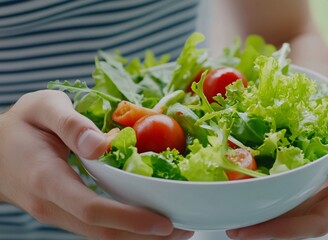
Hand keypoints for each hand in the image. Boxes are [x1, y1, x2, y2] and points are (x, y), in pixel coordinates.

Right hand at [0, 90, 193, 239]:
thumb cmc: (21, 124)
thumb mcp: (42, 107)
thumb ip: (70, 123)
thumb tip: (101, 144)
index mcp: (46, 179)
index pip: (92, 209)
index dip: (130, 219)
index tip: (164, 223)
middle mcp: (51, 206)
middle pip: (101, 232)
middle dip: (145, 236)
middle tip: (184, 229)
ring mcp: (57, 214)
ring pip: (100, 236)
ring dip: (139, 237)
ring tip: (176, 231)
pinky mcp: (65, 213)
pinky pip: (97, 228)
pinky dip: (126, 229)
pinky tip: (148, 223)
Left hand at [226, 117, 327, 239]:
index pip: (314, 224)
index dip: (286, 231)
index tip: (256, 231)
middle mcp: (319, 201)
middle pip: (291, 223)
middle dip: (263, 229)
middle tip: (234, 229)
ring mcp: (303, 193)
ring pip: (279, 209)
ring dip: (255, 215)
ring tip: (230, 216)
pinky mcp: (291, 181)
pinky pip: (273, 190)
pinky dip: (255, 192)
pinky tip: (236, 187)